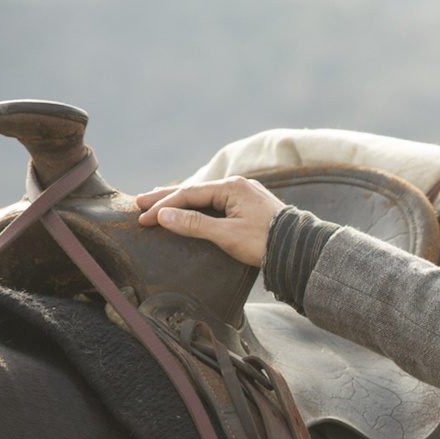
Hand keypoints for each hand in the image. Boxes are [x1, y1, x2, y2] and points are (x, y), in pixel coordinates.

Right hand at [136, 176, 285, 266]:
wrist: (301, 251)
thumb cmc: (265, 243)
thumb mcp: (227, 235)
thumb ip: (194, 224)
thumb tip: (163, 216)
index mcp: (231, 187)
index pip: (188, 194)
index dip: (163, 206)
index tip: (143, 218)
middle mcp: (238, 185)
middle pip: (194, 190)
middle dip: (166, 197)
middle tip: (139, 203)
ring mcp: (245, 195)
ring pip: (205, 196)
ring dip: (181, 201)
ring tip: (158, 203)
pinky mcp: (250, 206)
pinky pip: (217, 202)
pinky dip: (199, 206)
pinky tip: (190, 208)